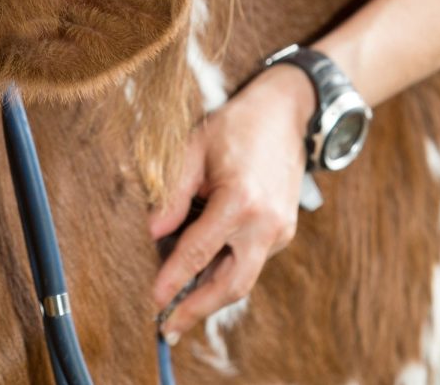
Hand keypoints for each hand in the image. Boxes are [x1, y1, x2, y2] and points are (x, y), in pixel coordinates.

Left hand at [148, 65, 312, 343]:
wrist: (286, 113)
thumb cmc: (234, 126)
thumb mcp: (192, 149)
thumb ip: (172, 195)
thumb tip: (153, 234)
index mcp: (240, 201)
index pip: (198, 251)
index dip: (173, 279)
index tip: (154, 300)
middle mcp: (266, 223)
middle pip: (231, 284)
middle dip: (198, 309)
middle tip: (168, 328)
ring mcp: (280, 231)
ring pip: (244, 278)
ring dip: (211, 297)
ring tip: (180, 312)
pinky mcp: (284, 231)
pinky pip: (251, 261)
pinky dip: (225, 273)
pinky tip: (200, 278)